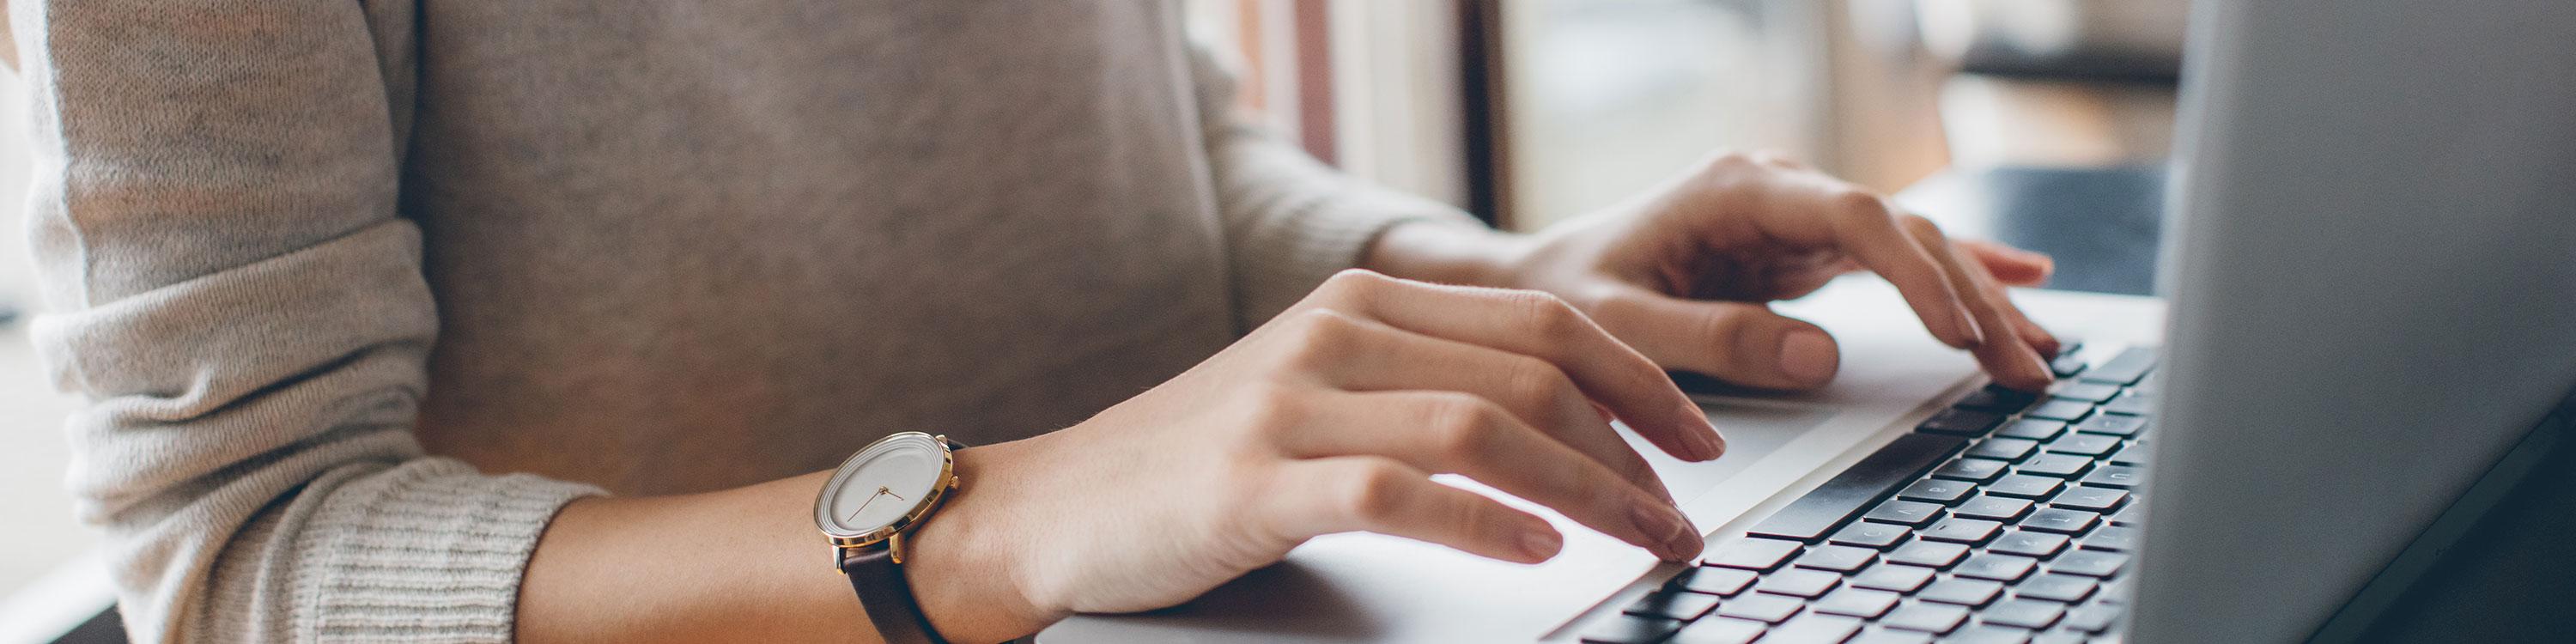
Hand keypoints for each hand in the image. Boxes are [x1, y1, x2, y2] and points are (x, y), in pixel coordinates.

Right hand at [907, 270, 1724, 636]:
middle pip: (1531, 369)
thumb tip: (1564, 427)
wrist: (1055, 507)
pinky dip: (1481, 521)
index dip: (1638, 378)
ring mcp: (1291, 405)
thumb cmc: (1198, 465)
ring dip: (1587, 489)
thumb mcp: (1317, 394)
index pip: (1539, 320)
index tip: (1698, 438)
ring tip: (1643, 538)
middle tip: (1686, 510)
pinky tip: (1535, 550)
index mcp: (1362, 303)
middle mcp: (1335, 336)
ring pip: (1482, 427)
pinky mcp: (1256, 482)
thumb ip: (1421, 386)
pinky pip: (1397, 491)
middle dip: (1634, 444)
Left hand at [1374, 151, 2059, 391]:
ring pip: (1910, 246)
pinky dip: (1956, 278)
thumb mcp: (1621, 326)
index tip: (1960, 330)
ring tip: (2038, 354)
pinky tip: (2024, 286)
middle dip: (1970, 297)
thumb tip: (1821, 355)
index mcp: (1734, 190)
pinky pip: (1894, 259)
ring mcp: (1795, 215)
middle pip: (1899, 231)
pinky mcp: (1802, 248)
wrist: (1537, 279)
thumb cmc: (1566, 295)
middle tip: (2024, 364)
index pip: (1852, 218)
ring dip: (1977, 298)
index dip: (1916, 273)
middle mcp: (1776, 188)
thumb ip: (1714, 338)